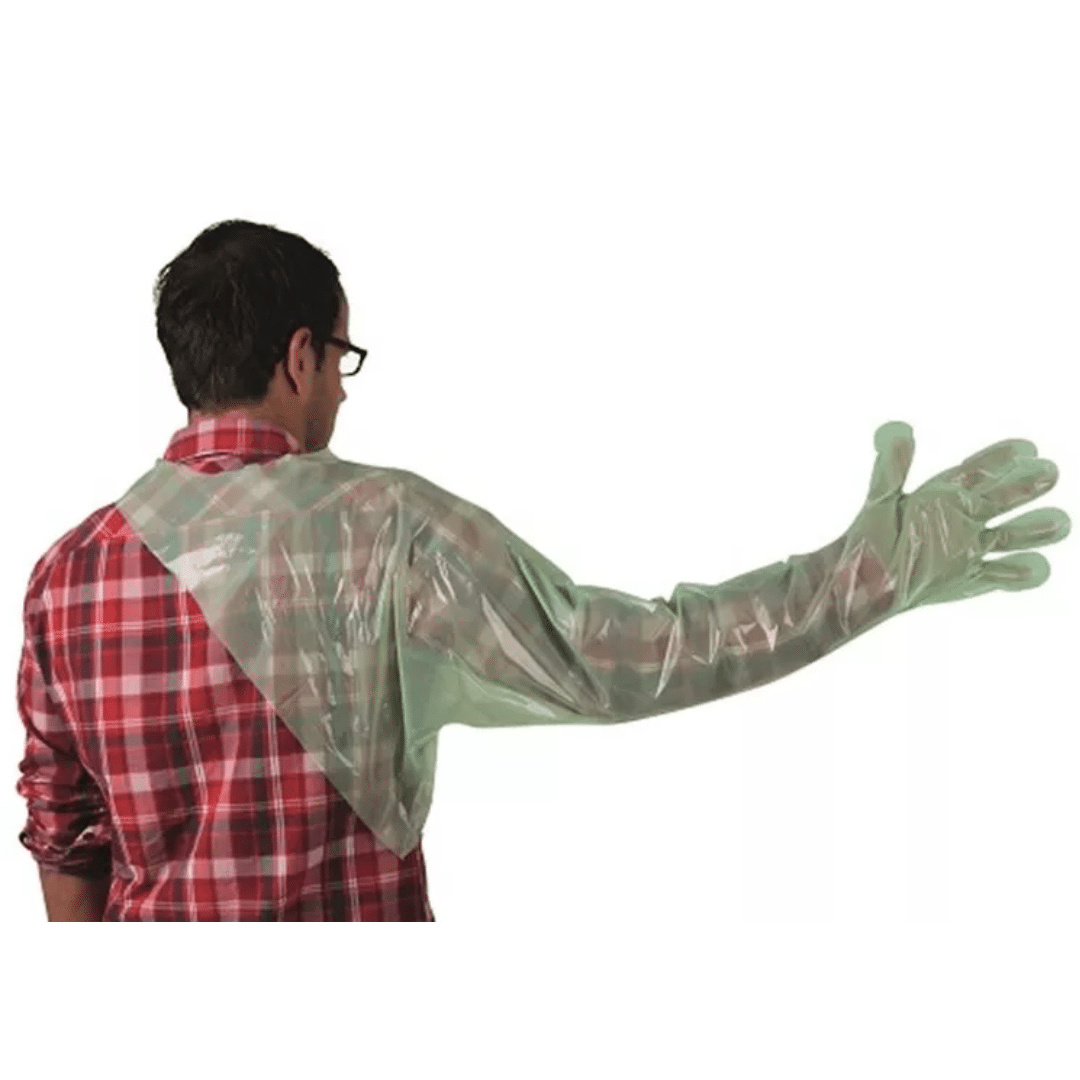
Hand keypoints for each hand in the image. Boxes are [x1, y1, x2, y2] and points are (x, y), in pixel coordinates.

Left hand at [842, 421, 1070, 612]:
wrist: (865, 582)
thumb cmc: (870, 540)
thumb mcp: (880, 500)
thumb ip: (891, 468)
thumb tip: (895, 430)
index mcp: (943, 496)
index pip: (976, 472)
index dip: (999, 459)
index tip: (1025, 447)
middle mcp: (962, 520)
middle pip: (1000, 500)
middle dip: (1025, 487)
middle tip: (1051, 471)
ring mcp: (968, 550)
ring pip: (1009, 536)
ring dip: (1033, 530)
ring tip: (1061, 522)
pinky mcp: (968, 579)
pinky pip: (999, 576)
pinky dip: (1019, 574)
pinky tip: (1040, 568)